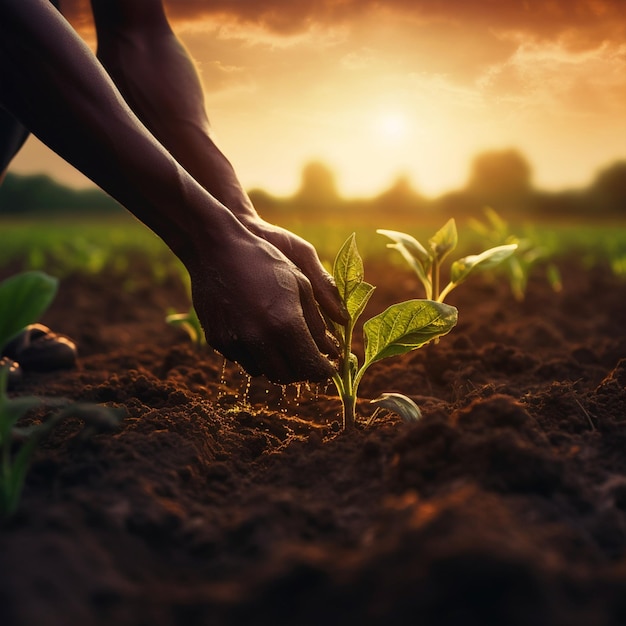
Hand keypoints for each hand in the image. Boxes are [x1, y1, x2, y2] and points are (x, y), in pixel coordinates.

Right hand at [186, 227, 339, 383]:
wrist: (215, 249)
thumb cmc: (264, 260)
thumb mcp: (300, 283)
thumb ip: (317, 322)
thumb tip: (333, 349)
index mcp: (285, 323)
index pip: (311, 365)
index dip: (323, 371)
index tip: (329, 368)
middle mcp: (259, 338)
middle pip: (287, 376)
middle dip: (302, 372)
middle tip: (310, 359)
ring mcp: (235, 342)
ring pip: (263, 373)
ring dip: (278, 365)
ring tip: (285, 347)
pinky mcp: (217, 341)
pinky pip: (241, 360)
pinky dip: (255, 356)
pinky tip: (259, 336)